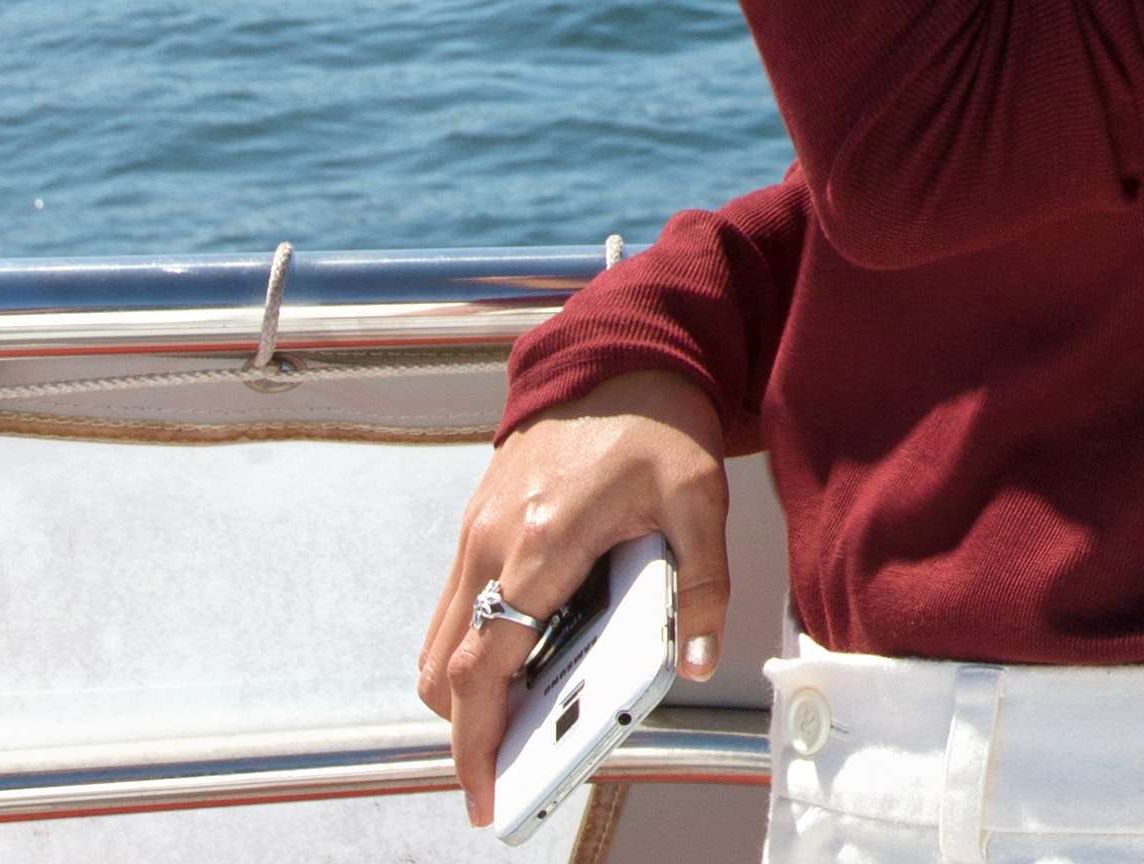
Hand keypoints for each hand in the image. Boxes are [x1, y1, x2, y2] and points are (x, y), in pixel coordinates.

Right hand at [415, 373, 733, 821]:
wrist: (619, 352)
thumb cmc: (658, 424)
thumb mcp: (700, 501)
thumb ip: (702, 586)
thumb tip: (698, 660)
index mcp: (542, 540)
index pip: (487, 664)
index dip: (477, 738)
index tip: (485, 791)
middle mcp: (492, 540)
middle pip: (446, 666)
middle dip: (465, 729)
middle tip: (505, 769)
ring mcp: (476, 531)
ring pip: (441, 639)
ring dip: (466, 690)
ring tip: (515, 726)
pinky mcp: (476, 523)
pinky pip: (454, 606)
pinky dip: (472, 647)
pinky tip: (522, 662)